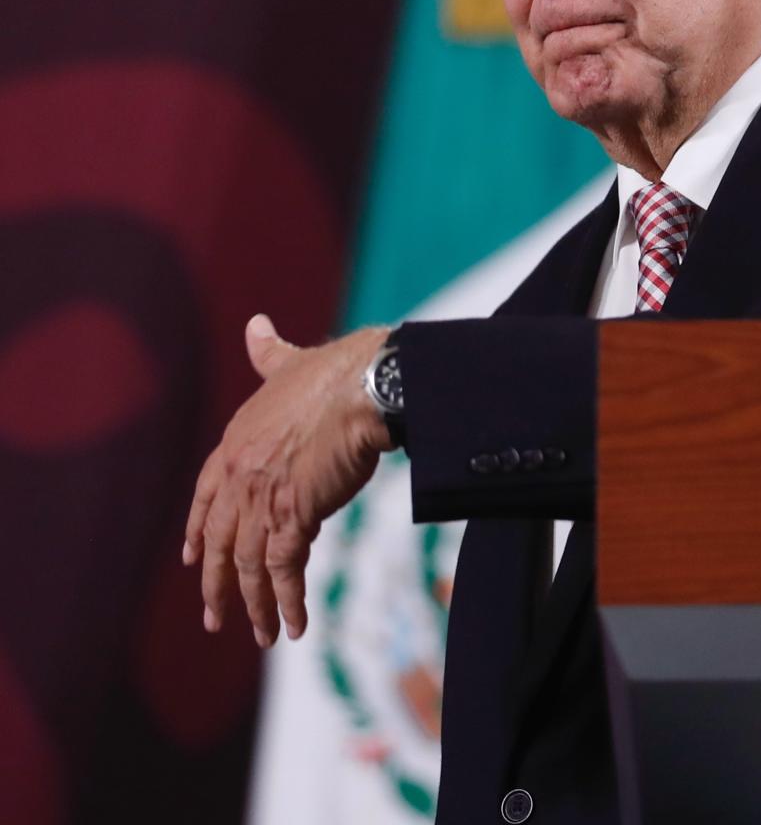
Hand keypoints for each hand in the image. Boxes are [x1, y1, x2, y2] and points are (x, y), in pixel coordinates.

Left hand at [183, 315, 393, 646]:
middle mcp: (239, 474)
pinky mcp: (294, 514)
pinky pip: (283, 570)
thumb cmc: (336, 371)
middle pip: (221, 543)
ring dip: (255, 605)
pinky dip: (286, 602)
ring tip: (261, 635)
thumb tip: (255, 324)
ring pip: (248, 565)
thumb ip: (268, 352)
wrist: (365, 385)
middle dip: (219, 586)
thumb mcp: (290, 363)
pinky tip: (292, 627)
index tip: (195, 561)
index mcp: (235, 442)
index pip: (205, 499)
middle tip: (217, 620)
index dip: (200, 533)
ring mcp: (263, 497)